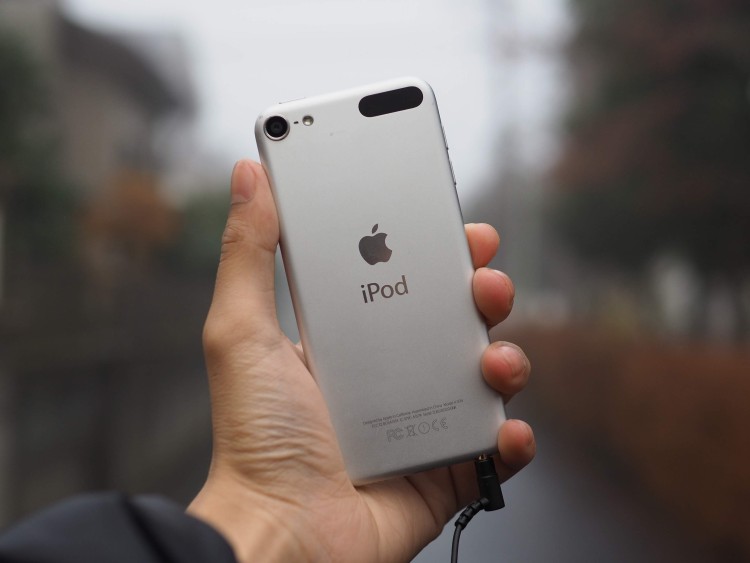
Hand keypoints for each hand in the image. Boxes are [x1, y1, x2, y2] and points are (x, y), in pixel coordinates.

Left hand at [188, 160, 534, 561]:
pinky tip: (504, 431)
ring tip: (493, 360)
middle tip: (486, 280)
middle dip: (484, 292)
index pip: (404, 281)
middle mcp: (391, 376)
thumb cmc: (256, 436)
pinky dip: (511, 439)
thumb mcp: (241, 331)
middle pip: (456, 321)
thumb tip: (249, 176)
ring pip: (486, 377)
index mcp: (351, 340)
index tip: (458, 226)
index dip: (436, 250)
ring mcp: (423, 422)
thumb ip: (249, 252)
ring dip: (508, 358)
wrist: (281, 535)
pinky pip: (496, 449)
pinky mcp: (447, 470)